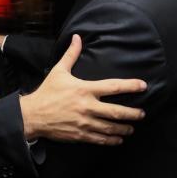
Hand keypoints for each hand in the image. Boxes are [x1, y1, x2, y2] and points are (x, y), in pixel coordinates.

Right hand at [20, 34, 146, 144]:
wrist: (33, 115)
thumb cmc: (47, 92)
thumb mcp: (59, 70)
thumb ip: (71, 54)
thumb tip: (77, 37)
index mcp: (85, 89)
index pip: (113, 87)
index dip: (130, 86)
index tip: (143, 86)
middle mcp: (88, 107)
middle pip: (117, 111)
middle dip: (133, 113)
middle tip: (142, 113)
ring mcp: (85, 123)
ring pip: (111, 128)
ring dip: (124, 128)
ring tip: (132, 128)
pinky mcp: (80, 135)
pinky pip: (100, 139)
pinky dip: (111, 140)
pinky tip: (118, 140)